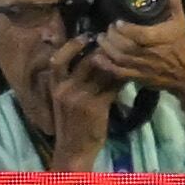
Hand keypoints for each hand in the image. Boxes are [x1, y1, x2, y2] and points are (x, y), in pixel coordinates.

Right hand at [45, 35, 120, 169]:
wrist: (73, 150)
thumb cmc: (70, 124)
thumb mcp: (63, 100)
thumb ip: (71, 82)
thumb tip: (89, 58)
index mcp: (55, 86)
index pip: (58, 59)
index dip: (72, 45)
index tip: (87, 35)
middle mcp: (65, 89)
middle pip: (85, 61)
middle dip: (101, 49)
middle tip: (115, 40)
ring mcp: (80, 98)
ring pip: (101, 72)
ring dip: (114, 62)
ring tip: (126, 54)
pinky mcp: (96, 107)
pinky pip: (111, 87)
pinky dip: (121, 80)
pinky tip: (129, 75)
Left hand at [93, 1, 184, 96]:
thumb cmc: (180, 45)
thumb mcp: (180, 22)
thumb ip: (174, 4)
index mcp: (159, 39)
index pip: (139, 34)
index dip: (126, 29)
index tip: (117, 22)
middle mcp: (149, 53)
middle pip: (126, 46)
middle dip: (113, 37)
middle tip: (107, 29)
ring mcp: (142, 66)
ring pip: (120, 58)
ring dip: (107, 48)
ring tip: (100, 39)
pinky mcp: (137, 77)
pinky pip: (119, 72)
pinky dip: (106, 65)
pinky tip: (97, 57)